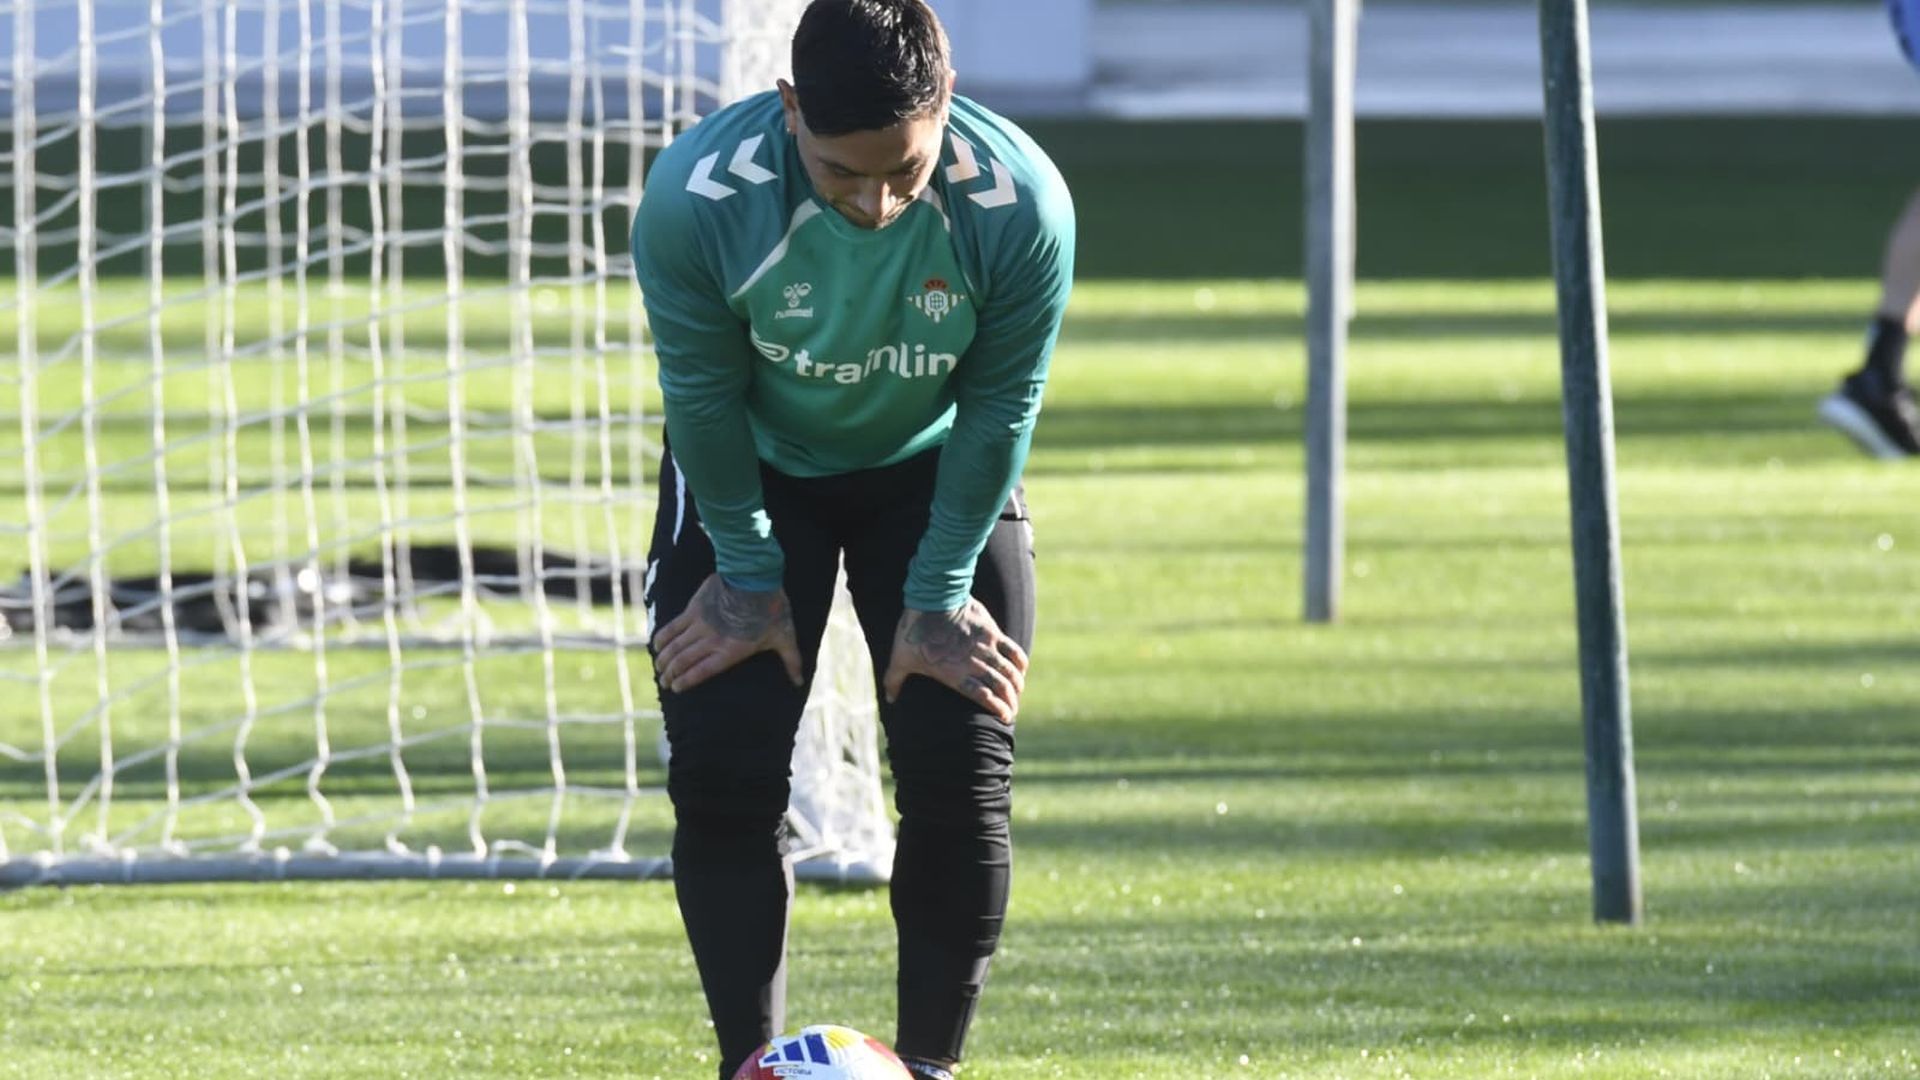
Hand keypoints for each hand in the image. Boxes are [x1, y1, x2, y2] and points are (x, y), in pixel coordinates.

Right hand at [652, 574, 803, 693]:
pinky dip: (662, 637)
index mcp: (730, 651)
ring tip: (659, 669)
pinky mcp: (694, 608)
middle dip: (671, 674)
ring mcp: (700, 624)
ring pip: (675, 646)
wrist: (755, 577)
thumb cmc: (771, 609)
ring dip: (664, 659)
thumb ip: (791, 660)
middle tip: (664, 682)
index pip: (702, 672)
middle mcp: (711, 641)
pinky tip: (656, 645)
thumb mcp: (784, 637)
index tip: (676, 688)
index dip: (686, 681)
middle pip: (683, 661)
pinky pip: (672, 626)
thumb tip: (799, 681)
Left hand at [881, 600, 1028, 723]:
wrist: (931, 599)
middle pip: (1001, 687)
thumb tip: (889, 699)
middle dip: (1011, 701)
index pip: (984, 697)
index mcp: (955, 675)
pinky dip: (1020, 661)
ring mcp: (985, 648)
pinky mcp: (991, 632)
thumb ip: (894, 681)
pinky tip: (1022, 669)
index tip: (1006, 718)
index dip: (999, 709)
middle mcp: (974, 664)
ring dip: (1017, 684)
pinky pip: (1011, 649)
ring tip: (1018, 691)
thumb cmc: (913, 632)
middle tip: (1013, 710)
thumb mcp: (900, 658)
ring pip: (1009, 671)